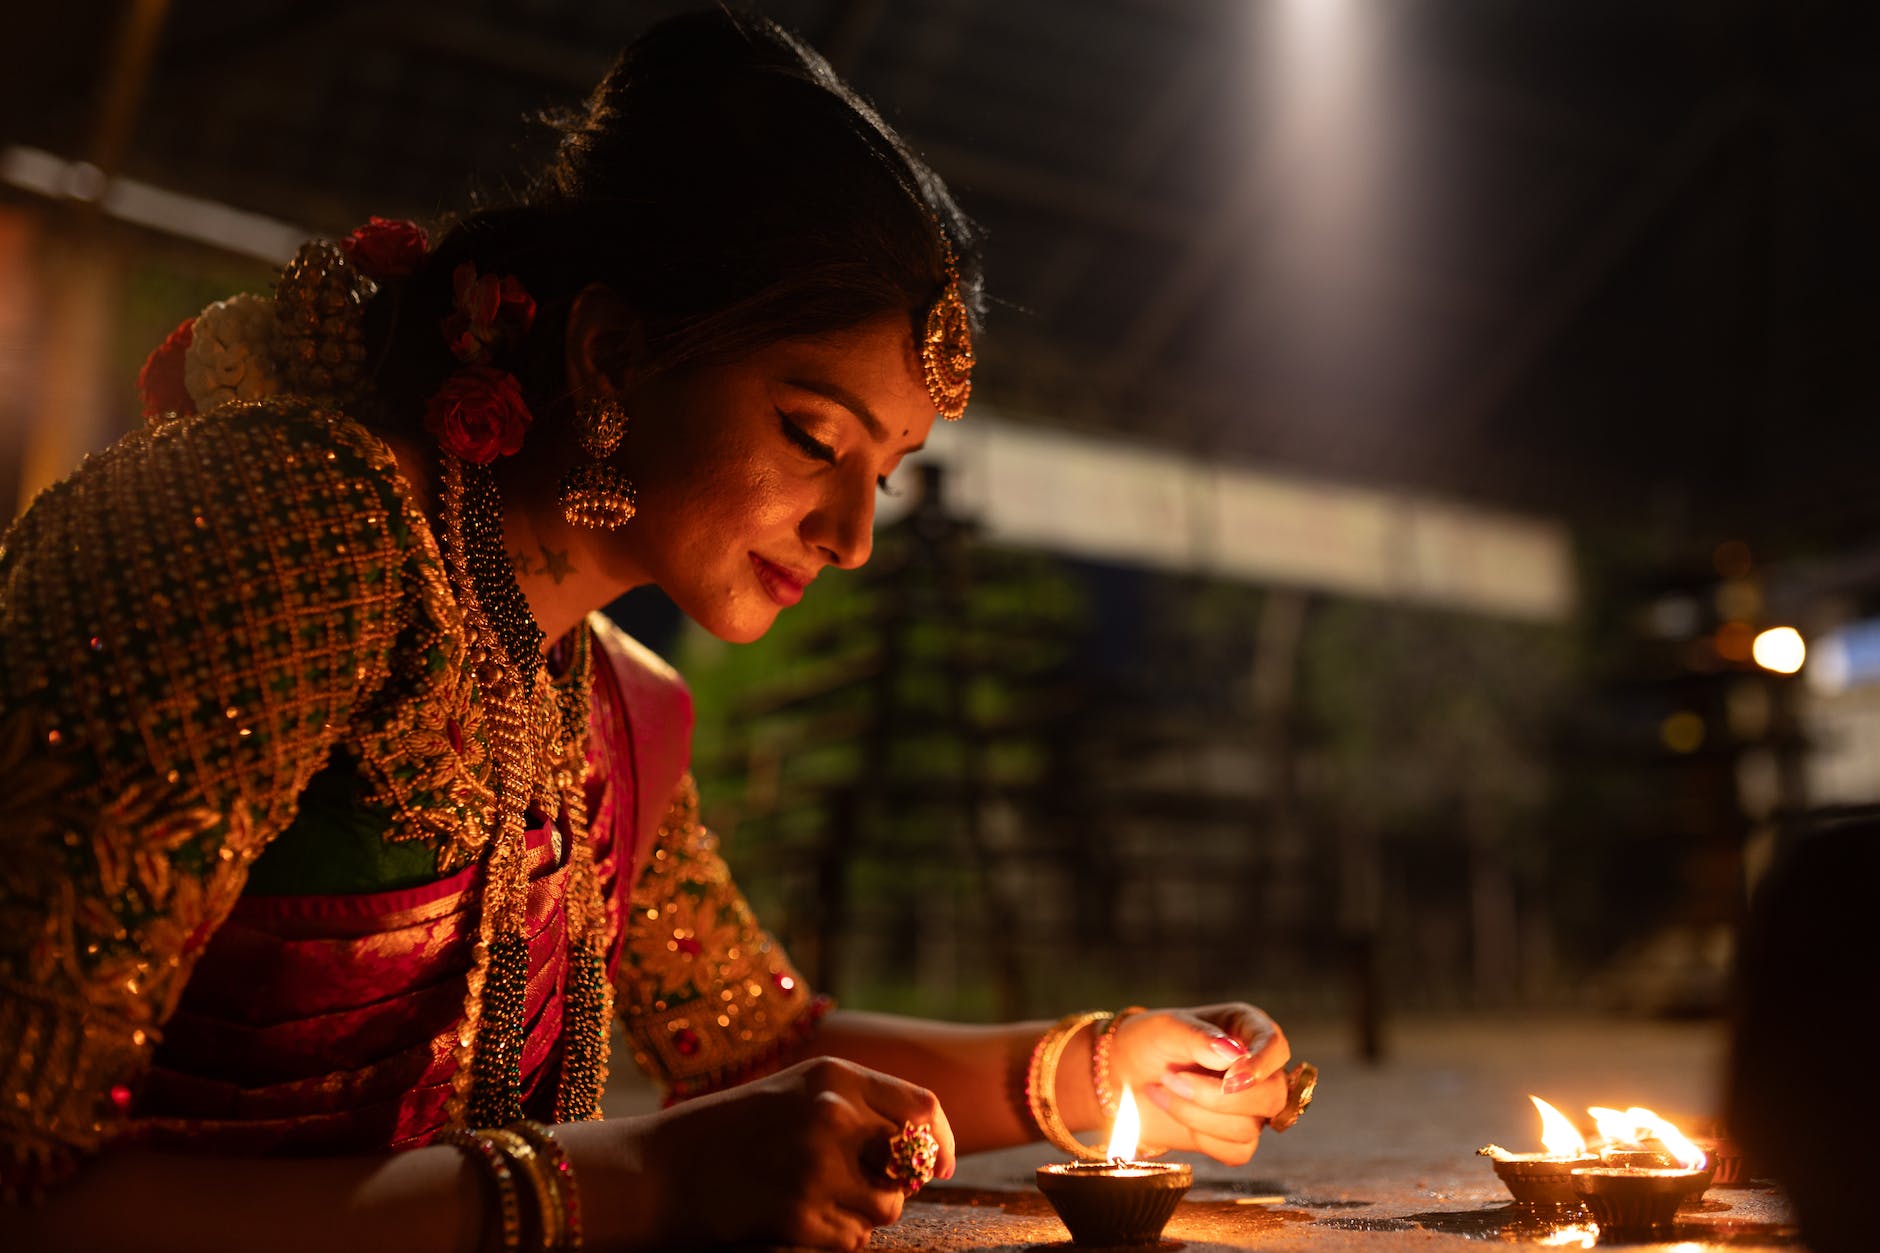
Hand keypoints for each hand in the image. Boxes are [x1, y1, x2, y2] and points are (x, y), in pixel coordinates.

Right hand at [635, 1056, 955, 1250]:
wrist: (661, 1170)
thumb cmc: (733, 1131)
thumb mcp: (797, 1093)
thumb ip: (858, 1108)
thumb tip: (926, 1152)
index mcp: (834, 1076)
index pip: (923, 1108)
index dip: (940, 1141)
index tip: (941, 1164)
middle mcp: (832, 1114)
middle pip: (910, 1163)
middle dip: (895, 1182)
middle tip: (855, 1185)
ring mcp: (816, 1166)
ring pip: (887, 1206)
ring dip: (864, 1212)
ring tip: (816, 1199)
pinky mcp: (800, 1216)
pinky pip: (853, 1238)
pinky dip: (835, 1237)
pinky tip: (796, 1218)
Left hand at [1108, 1003, 1290, 1164]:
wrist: (1122, 1078)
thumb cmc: (1148, 1043)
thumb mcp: (1166, 1028)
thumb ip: (1198, 1037)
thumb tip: (1232, 1054)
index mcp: (1248, 1030)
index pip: (1276, 1046)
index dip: (1261, 1064)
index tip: (1231, 1076)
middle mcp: (1257, 1068)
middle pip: (1272, 1095)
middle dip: (1218, 1097)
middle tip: (1172, 1078)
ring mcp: (1250, 1106)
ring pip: (1251, 1127)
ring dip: (1198, 1114)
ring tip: (1163, 1089)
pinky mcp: (1236, 1137)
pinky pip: (1238, 1151)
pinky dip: (1204, 1138)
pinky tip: (1178, 1114)